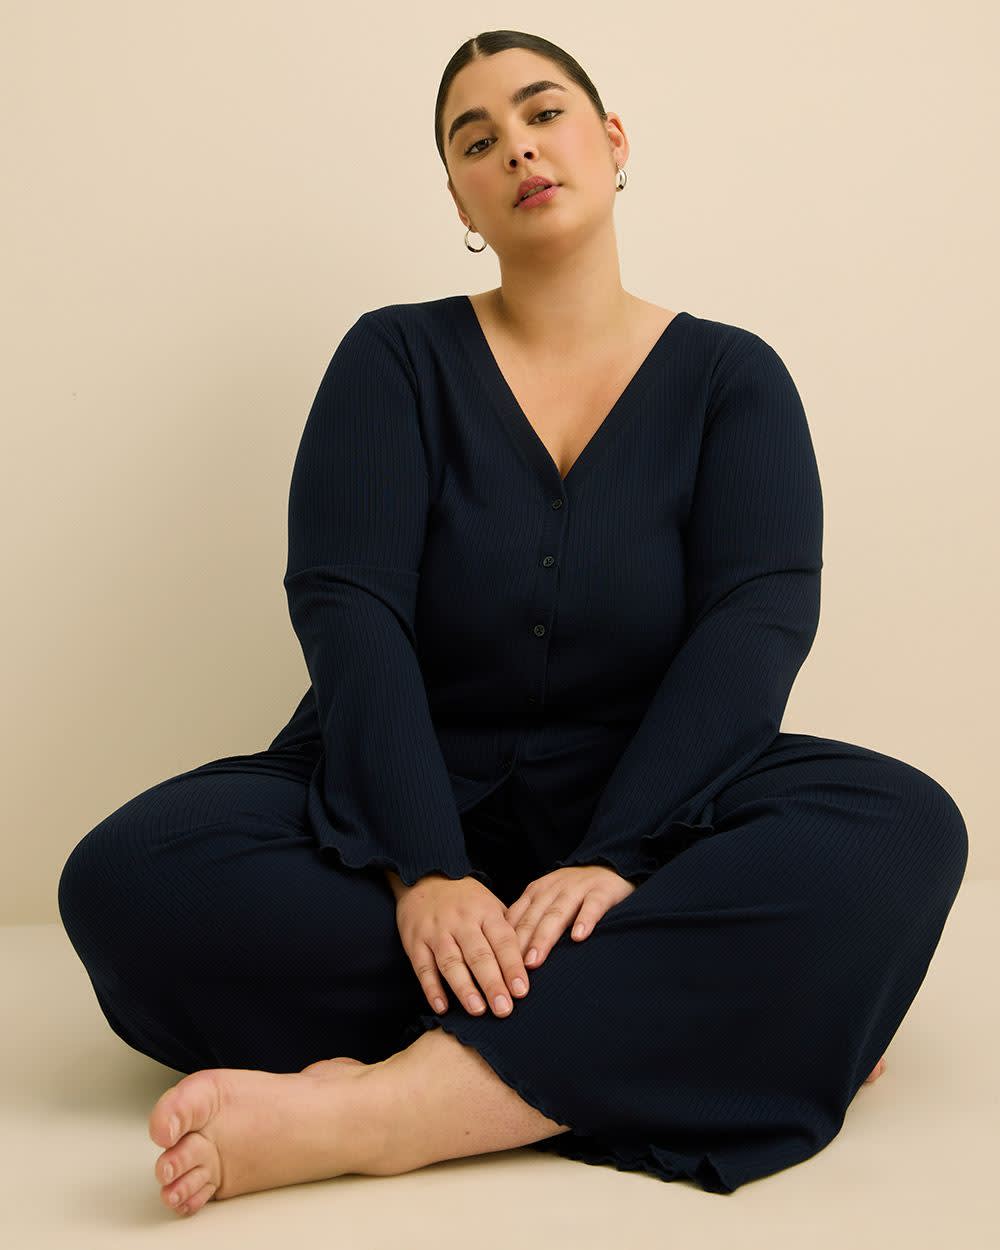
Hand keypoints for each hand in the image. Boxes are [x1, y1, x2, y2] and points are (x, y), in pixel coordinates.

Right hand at [394, 873, 531, 1018]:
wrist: (425, 877)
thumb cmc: (466, 900)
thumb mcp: (490, 905)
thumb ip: (508, 930)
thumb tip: (533, 960)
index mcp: (485, 912)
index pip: (502, 940)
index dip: (512, 966)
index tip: (522, 991)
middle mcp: (461, 921)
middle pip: (478, 954)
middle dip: (492, 983)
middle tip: (504, 1009)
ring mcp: (436, 931)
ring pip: (451, 962)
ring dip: (464, 988)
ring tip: (478, 1010)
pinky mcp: (415, 941)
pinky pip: (423, 967)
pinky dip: (431, 988)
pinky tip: (442, 1007)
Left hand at [504, 865, 636, 967]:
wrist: (608, 867)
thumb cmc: (572, 893)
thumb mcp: (547, 901)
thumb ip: (529, 921)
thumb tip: (506, 956)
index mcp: (536, 893)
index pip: (516, 918)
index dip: (505, 942)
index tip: (497, 967)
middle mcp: (553, 889)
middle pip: (533, 918)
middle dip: (520, 944)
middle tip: (511, 970)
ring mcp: (577, 889)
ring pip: (557, 914)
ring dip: (544, 937)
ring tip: (534, 960)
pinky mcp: (601, 891)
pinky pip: (592, 905)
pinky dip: (584, 920)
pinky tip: (578, 936)